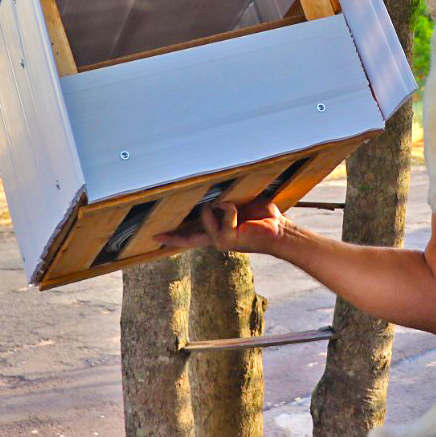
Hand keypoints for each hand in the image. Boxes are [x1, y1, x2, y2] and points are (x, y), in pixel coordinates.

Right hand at [155, 199, 286, 255]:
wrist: (279, 231)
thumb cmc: (263, 217)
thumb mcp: (239, 205)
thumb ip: (223, 203)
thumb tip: (211, 195)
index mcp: (217, 232)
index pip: (190, 235)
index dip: (173, 235)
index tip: (156, 236)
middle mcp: (216, 239)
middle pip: (187, 237)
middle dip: (173, 234)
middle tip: (157, 234)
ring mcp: (220, 240)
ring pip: (206, 213)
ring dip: (221, 203)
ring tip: (237, 207)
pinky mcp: (226, 238)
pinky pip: (224, 211)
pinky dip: (233, 206)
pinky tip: (242, 212)